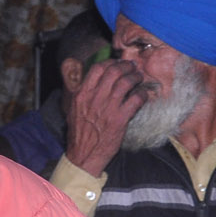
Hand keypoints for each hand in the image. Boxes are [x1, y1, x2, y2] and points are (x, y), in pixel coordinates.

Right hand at [62, 58, 147, 176]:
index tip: (118, 64)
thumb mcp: (72, 109)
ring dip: (136, 77)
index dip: (111, 62)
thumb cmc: (79, 132)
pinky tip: (143, 95)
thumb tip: (85, 78)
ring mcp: (108, 108)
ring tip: (139, 78)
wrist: (84, 154)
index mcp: (82, 94)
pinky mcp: (120, 119)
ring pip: (126, 82)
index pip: (98, 68)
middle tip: (133, 68)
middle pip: (114, 71)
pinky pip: (136, 99)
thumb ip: (79, 92)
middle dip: (127, 66)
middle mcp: (94, 98)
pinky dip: (142, 94)